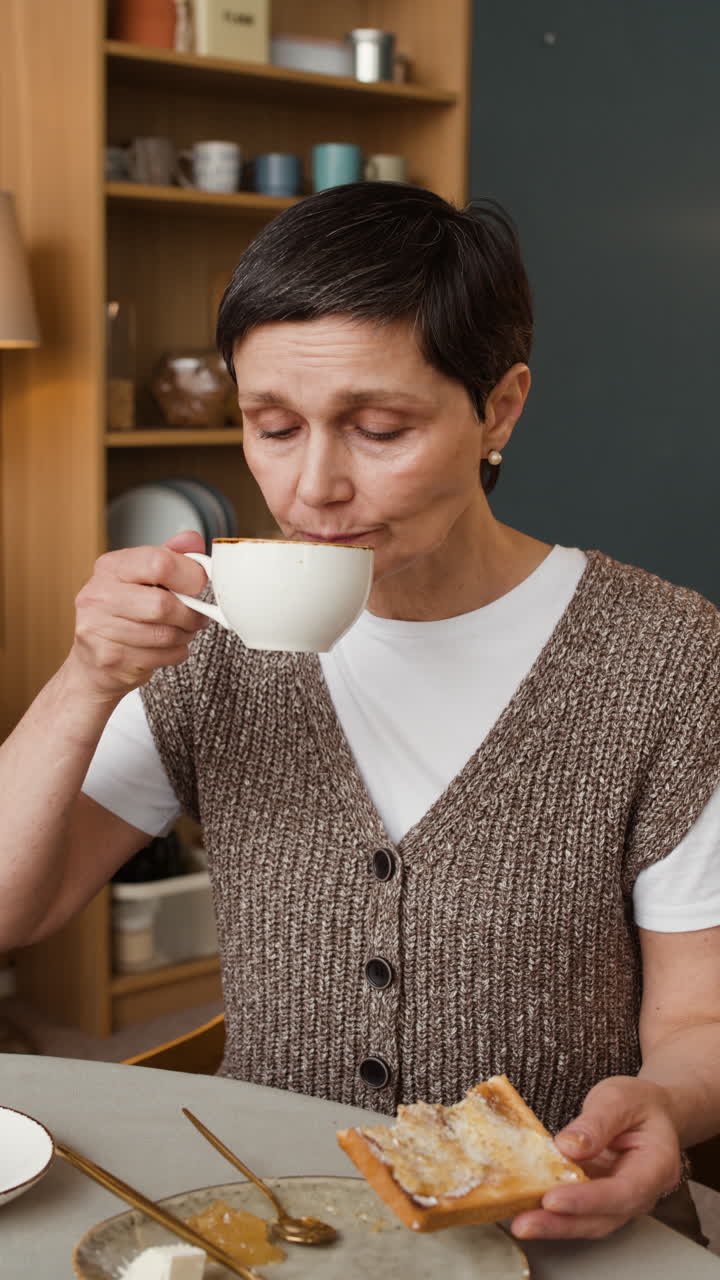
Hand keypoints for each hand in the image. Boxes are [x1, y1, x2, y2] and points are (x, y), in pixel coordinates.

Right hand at [67, 530, 209, 700]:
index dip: (190, 575)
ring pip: (165, 634)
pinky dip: (176, 654)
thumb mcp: (144, 578)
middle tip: (196, 616)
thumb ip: (170, 556)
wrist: (93, 661)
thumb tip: (192, 539)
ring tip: (180, 630)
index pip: (158, 562)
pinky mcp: (110, 659)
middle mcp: (99, 595)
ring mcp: (99, 629)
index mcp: (110, 567)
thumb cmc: (123, 614)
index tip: (199, 583)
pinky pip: (163, 656)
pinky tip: (166, 648)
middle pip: (162, 604)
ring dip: (184, 635)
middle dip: (189, 614)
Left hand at [511, 1076, 680, 1239]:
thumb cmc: (640, 1103)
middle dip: (562, 1224)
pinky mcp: (599, 1199)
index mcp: (656, 1165)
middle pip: (604, 1218)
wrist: (649, 1111)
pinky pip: (578, 1211)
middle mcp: (642, 1192)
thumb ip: (597, 1122)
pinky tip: (526, 1208)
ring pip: (589, 1222)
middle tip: (525, 1224)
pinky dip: (552, 1213)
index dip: (588, 1200)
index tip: (553, 1200)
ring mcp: (620, 1200)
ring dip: (553, 1225)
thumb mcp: (619, 1098)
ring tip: (520, 1222)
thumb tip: (569, 1146)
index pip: (623, 1192)